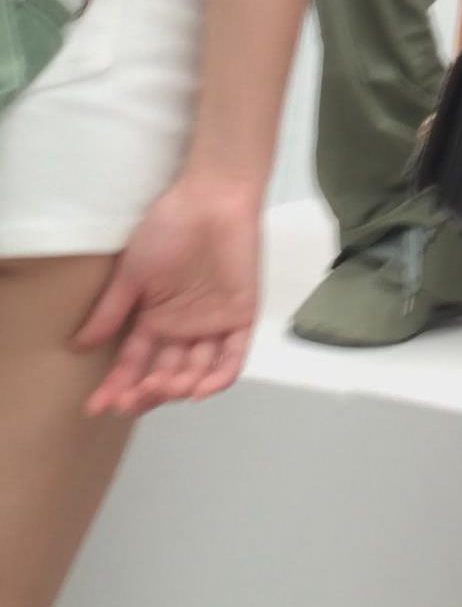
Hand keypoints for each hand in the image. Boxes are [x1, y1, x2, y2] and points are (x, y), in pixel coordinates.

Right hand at [73, 175, 260, 417]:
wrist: (212, 199)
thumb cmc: (169, 228)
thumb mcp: (133, 272)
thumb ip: (111, 311)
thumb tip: (77, 346)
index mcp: (155, 319)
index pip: (134, 363)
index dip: (116, 387)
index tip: (95, 407)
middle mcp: (183, 329)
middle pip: (164, 376)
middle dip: (146, 393)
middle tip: (130, 398)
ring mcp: (212, 325)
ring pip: (195, 373)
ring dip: (177, 388)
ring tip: (160, 387)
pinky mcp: (240, 318)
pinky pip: (233, 357)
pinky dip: (218, 378)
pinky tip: (198, 391)